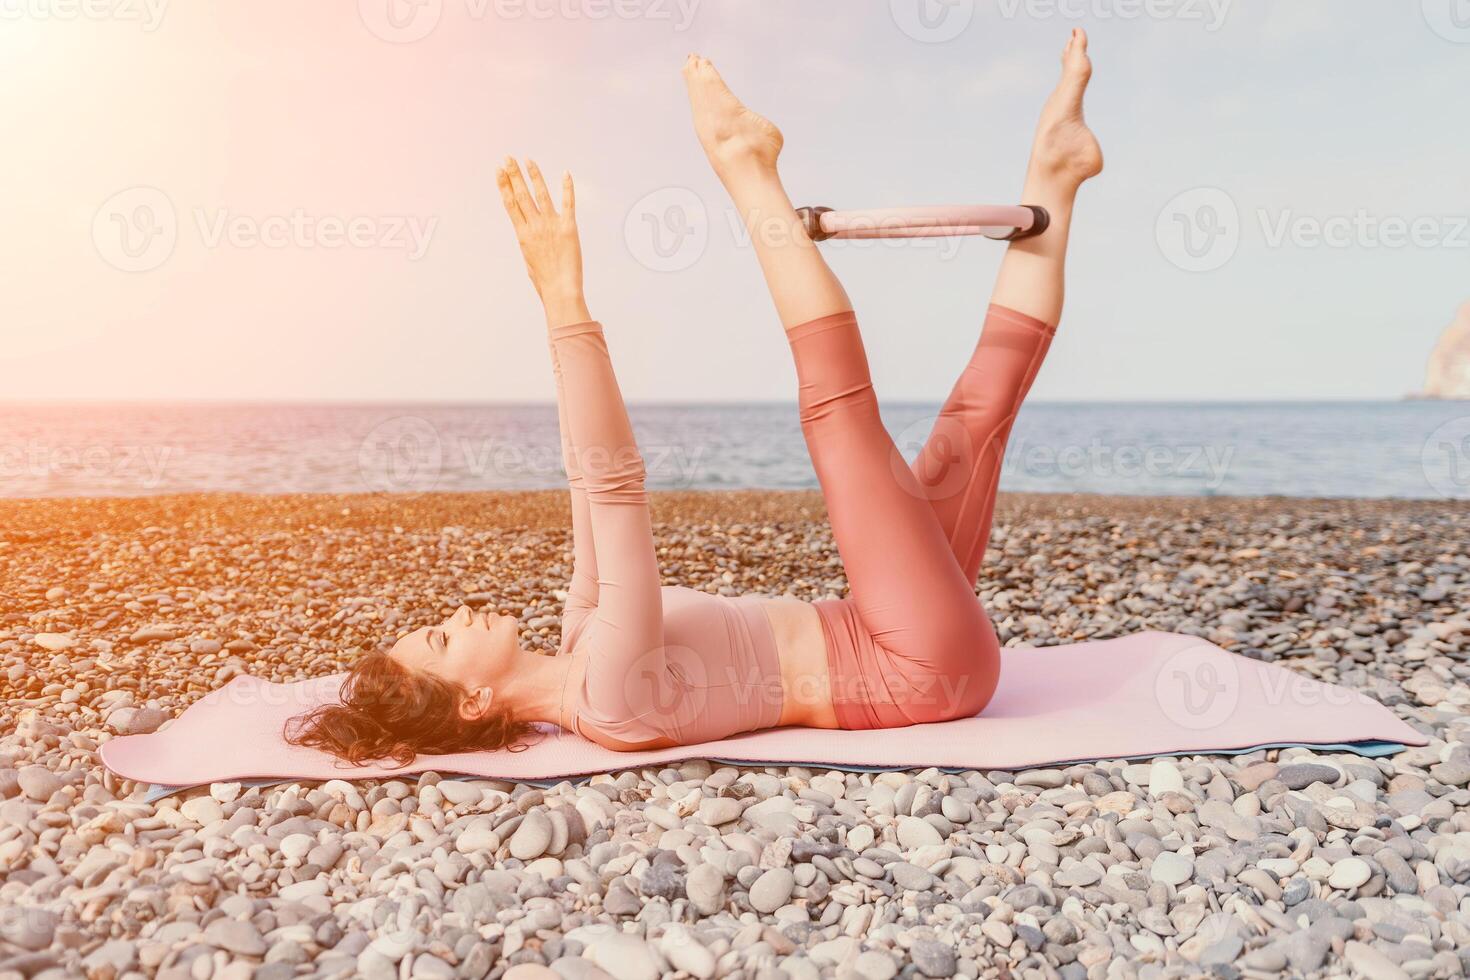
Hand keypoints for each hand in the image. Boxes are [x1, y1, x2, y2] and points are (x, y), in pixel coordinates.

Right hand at [497, 158, 583, 307]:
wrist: (560, 290)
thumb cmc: (545, 280)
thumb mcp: (530, 257)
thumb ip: (528, 240)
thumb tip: (527, 232)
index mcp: (522, 234)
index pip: (510, 203)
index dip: (503, 185)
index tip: (499, 170)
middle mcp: (535, 226)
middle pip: (521, 195)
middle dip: (513, 174)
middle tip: (508, 158)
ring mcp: (551, 226)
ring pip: (540, 194)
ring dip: (534, 176)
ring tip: (528, 160)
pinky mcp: (569, 228)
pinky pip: (568, 203)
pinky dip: (567, 188)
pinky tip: (565, 173)